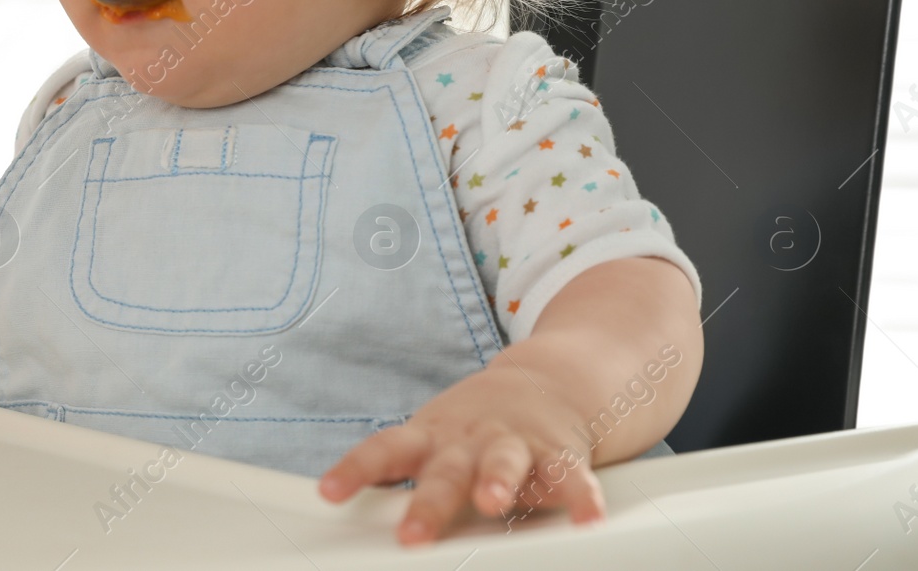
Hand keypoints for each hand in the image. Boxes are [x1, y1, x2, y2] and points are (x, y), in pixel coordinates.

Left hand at [318, 366, 605, 544]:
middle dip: (428, 503)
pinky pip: (571, 477)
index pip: (385, 450)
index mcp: (431, 437)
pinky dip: (581, 498)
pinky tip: (588, 519)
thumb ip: (399, 474)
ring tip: (492, 501)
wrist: (544, 382)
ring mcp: (514, 444)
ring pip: (504, 461)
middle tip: (411, 534)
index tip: (329, 493)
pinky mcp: (559, 454)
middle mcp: (470, 439)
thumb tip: (336, 510)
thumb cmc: (473, 427)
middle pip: (445, 469)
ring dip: (497, 481)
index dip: (355, 470)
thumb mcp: (431, 439)